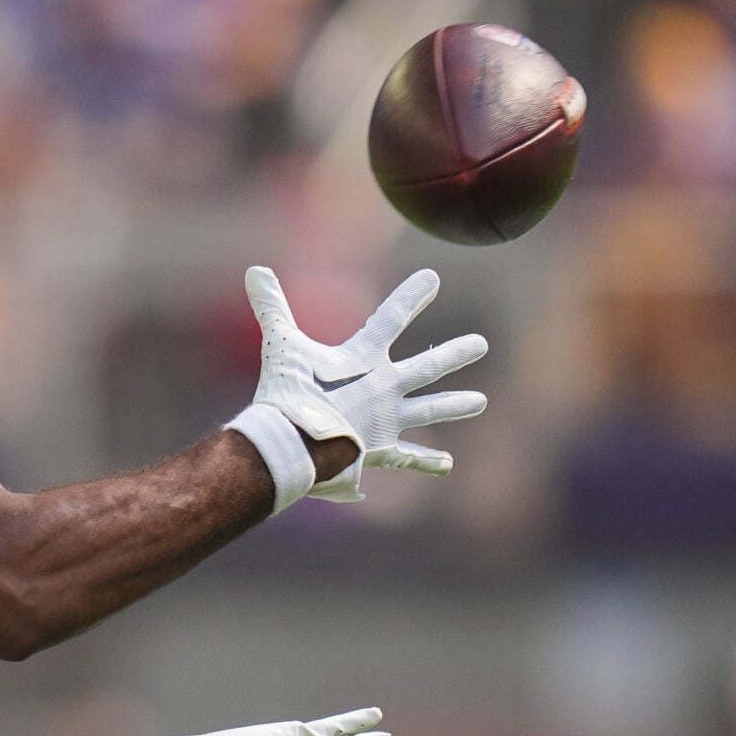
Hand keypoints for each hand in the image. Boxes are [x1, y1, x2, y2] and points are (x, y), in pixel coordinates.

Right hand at [245, 267, 487, 500]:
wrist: (293, 444)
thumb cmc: (286, 392)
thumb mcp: (280, 344)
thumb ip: (272, 308)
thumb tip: (254, 270)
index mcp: (364, 358)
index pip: (391, 317)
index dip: (412, 296)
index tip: (433, 278)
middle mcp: (384, 388)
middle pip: (428, 366)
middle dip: (455, 353)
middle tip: (480, 344)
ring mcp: (386, 420)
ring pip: (429, 410)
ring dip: (454, 405)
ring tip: (480, 402)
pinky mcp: (379, 450)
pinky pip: (408, 457)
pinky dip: (426, 461)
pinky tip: (448, 464)